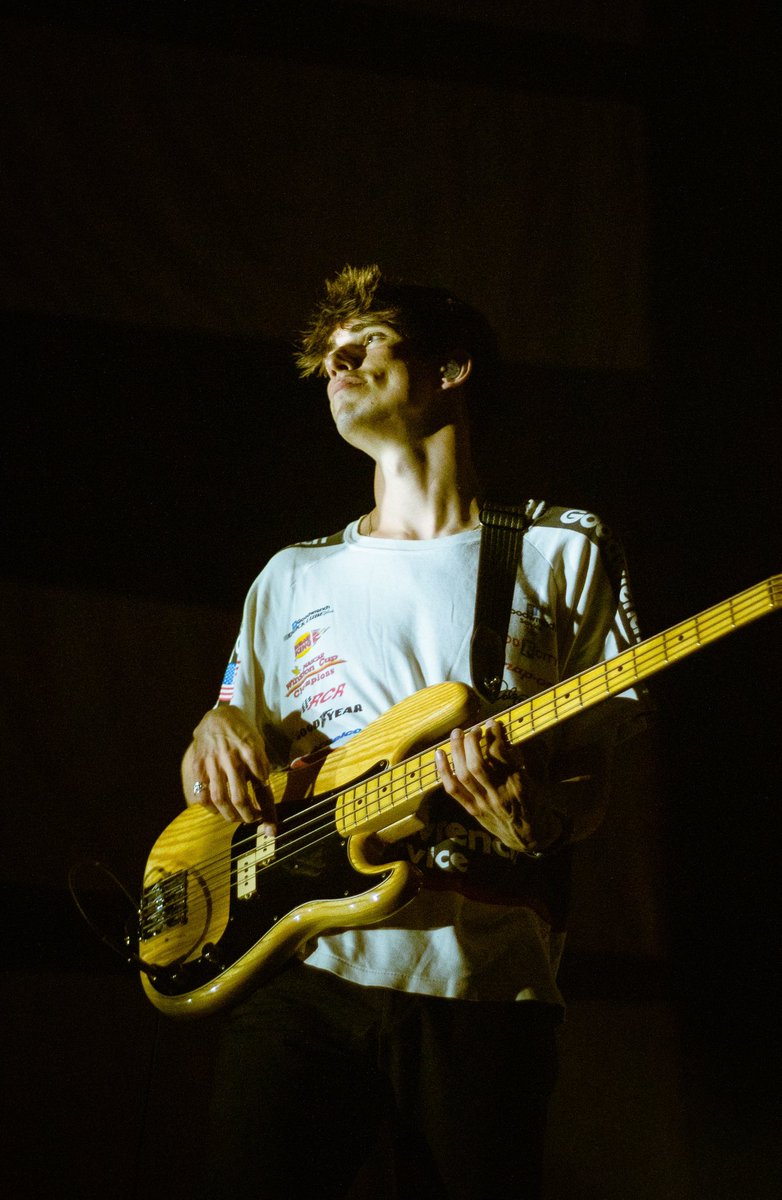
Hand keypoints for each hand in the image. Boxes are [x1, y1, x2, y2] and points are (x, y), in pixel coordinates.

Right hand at [184, 705, 274, 828]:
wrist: (219, 716)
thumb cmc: (243, 735)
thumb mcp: (258, 748)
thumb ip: (262, 771)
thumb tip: (266, 799)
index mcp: (251, 753)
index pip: (262, 788)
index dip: (267, 810)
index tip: (270, 824)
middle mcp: (232, 759)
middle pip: (240, 798)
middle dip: (248, 816)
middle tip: (253, 820)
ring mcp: (213, 763)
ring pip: (220, 799)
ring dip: (230, 815)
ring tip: (236, 818)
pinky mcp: (198, 766)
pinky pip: (202, 794)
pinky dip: (211, 807)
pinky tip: (218, 810)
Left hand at [435, 720, 561, 853]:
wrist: (529, 837)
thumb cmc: (536, 804)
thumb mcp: (536, 779)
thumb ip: (523, 757)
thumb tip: (504, 733)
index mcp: (518, 784)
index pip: (501, 754)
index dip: (494, 734)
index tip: (491, 722)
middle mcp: (499, 794)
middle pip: (477, 764)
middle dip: (472, 741)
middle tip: (474, 728)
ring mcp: (483, 804)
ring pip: (463, 774)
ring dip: (457, 751)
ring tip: (457, 733)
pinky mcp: (473, 810)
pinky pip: (453, 790)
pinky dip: (443, 771)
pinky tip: (439, 753)